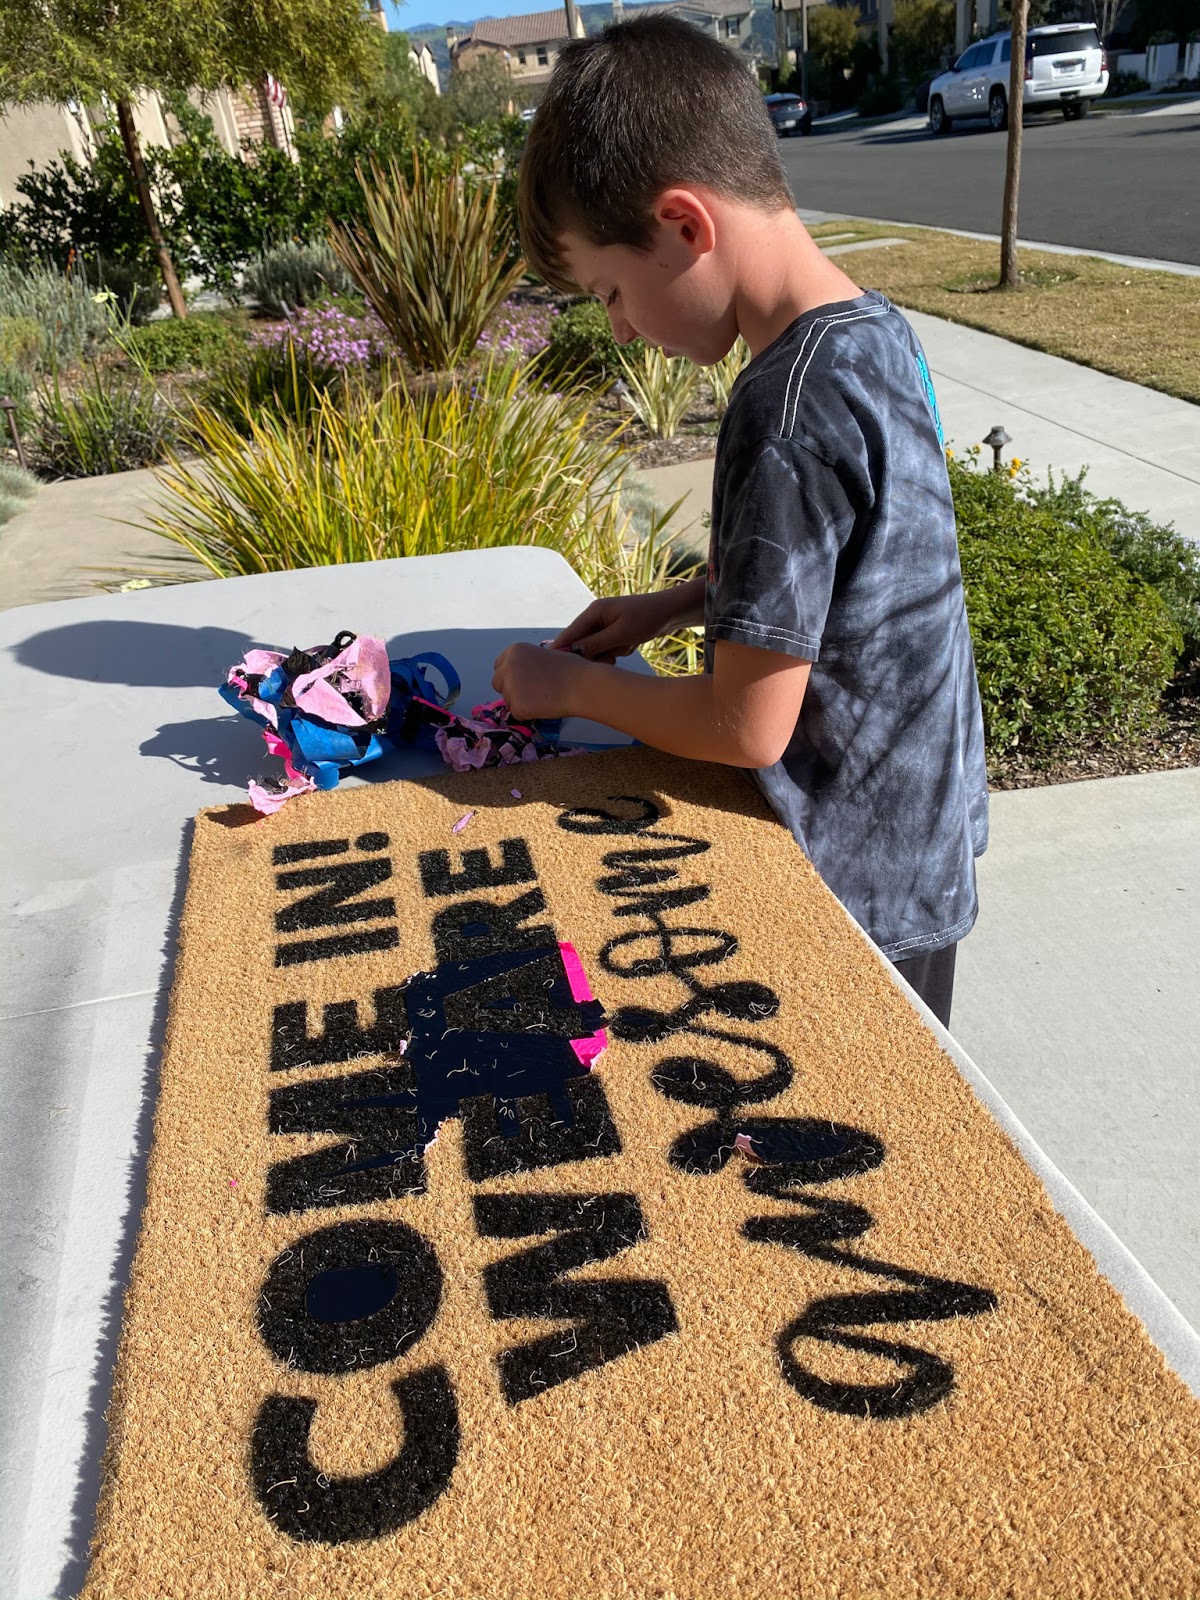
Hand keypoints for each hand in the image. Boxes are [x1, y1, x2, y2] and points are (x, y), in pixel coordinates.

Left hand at [492, 642, 586, 720]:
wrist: (581, 685)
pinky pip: (517, 714)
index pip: (499, 666)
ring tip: (544, 698)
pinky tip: (545, 707)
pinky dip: (528, 714)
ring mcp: (510, 687)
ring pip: (507, 700)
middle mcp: (508, 667)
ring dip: (520, 702)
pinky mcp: (517, 706)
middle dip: (510, 689)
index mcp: (514, 651)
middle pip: (497, 683)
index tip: (524, 681)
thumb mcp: (544, 655)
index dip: (511, 675)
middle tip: (531, 693)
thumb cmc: (571, 669)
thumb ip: (528, 664)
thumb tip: (522, 676)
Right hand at [552, 590, 686, 663]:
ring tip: (627, 645)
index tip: (554, 668)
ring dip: (611, 653)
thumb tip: (574, 652)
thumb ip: (596, 643)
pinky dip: (620, 650)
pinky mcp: (615, 632)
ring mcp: (606, 625)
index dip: (561, 650)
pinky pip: (610, 649)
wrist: (671, 612)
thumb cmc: (647, 618)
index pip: (570, 633)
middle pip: (582, 644)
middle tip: (611, 658)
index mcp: (593, 612)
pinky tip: (632, 643)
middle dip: (595, 654)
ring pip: (597, 649)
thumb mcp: (621, 633)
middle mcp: (596, 618)